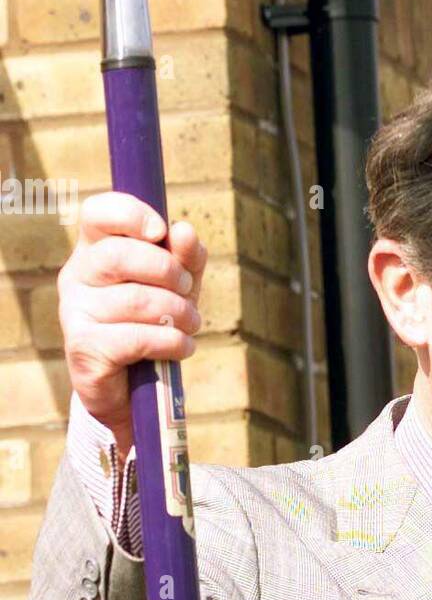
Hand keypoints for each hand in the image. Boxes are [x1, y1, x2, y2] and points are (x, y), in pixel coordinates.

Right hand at [58, 192, 206, 456]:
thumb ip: (186, 257)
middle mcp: (76, 275)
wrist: (133, 387)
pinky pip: (136, 337)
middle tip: (186, 288)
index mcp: (95, 248)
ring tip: (190, 324)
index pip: (97, 213)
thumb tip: (184, 231)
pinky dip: (171, 342)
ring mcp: (74, 311)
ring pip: (135, 299)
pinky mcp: (83, 347)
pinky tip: (182, 347)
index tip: (161, 230)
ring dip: (178, 312)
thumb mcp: (178, 285)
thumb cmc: (154, 322)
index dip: (130, 214)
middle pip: (118, 255)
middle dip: (167, 270)